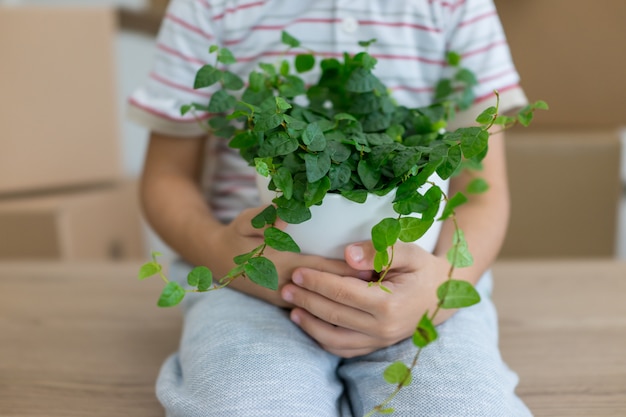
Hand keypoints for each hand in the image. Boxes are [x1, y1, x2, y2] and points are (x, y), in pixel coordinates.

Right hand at [206, 206, 370, 306]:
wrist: (215, 262)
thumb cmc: (235, 236)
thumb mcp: (246, 220)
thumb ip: (266, 217)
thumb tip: (287, 216)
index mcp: (281, 263)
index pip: (325, 269)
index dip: (351, 268)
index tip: (378, 266)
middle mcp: (287, 285)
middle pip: (331, 287)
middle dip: (358, 285)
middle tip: (390, 279)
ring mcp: (286, 297)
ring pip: (325, 301)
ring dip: (350, 296)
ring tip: (380, 290)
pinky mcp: (285, 303)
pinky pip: (315, 305)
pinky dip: (334, 301)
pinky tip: (354, 297)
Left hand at [280, 241, 452, 357]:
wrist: (444, 294)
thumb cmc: (423, 269)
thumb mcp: (409, 252)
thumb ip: (380, 251)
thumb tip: (347, 254)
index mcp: (389, 303)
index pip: (342, 292)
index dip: (316, 281)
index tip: (297, 272)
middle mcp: (383, 328)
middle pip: (334, 314)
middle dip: (306, 300)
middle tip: (285, 287)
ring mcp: (381, 341)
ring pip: (335, 339)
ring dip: (309, 325)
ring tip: (291, 310)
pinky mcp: (378, 346)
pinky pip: (345, 350)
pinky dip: (324, 340)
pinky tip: (310, 325)